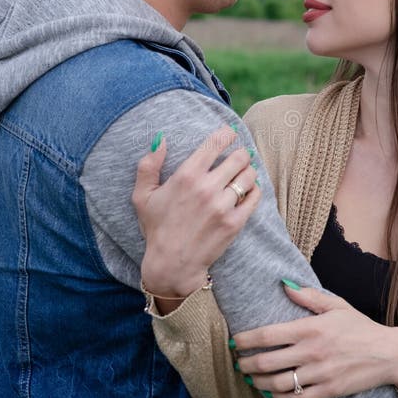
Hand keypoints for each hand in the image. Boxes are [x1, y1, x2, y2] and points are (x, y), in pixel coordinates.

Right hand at [132, 125, 260, 308]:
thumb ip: (148, 165)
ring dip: (248, 171)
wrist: (172, 264)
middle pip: (239, 157)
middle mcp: (206, 188)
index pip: (215, 143)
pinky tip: (247, 191)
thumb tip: (162, 140)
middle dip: (240, 154)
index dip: (227, 134)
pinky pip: (255, 196)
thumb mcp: (142, 196)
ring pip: (249, 175)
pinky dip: (254, 190)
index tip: (230, 133)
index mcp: (186, 176)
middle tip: (238, 157)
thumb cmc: (157, 228)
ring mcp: (222, 206)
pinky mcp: (235, 222)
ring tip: (242, 175)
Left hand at [233, 283, 397, 397]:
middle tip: (237, 363)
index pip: (267, 335)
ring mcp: (319, 374)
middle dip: (245, 364)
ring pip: (277, 383)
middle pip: (266, 362)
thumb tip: (283, 284)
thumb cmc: (361, 327)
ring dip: (258, 383)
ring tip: (251, 379)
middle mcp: (312, 352)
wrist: (389, 354)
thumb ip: (308, 296)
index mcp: (311, 328)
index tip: (234, 342)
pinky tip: (272, 393)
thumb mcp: (336, 305)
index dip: (245, 340)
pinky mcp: (328, 391)